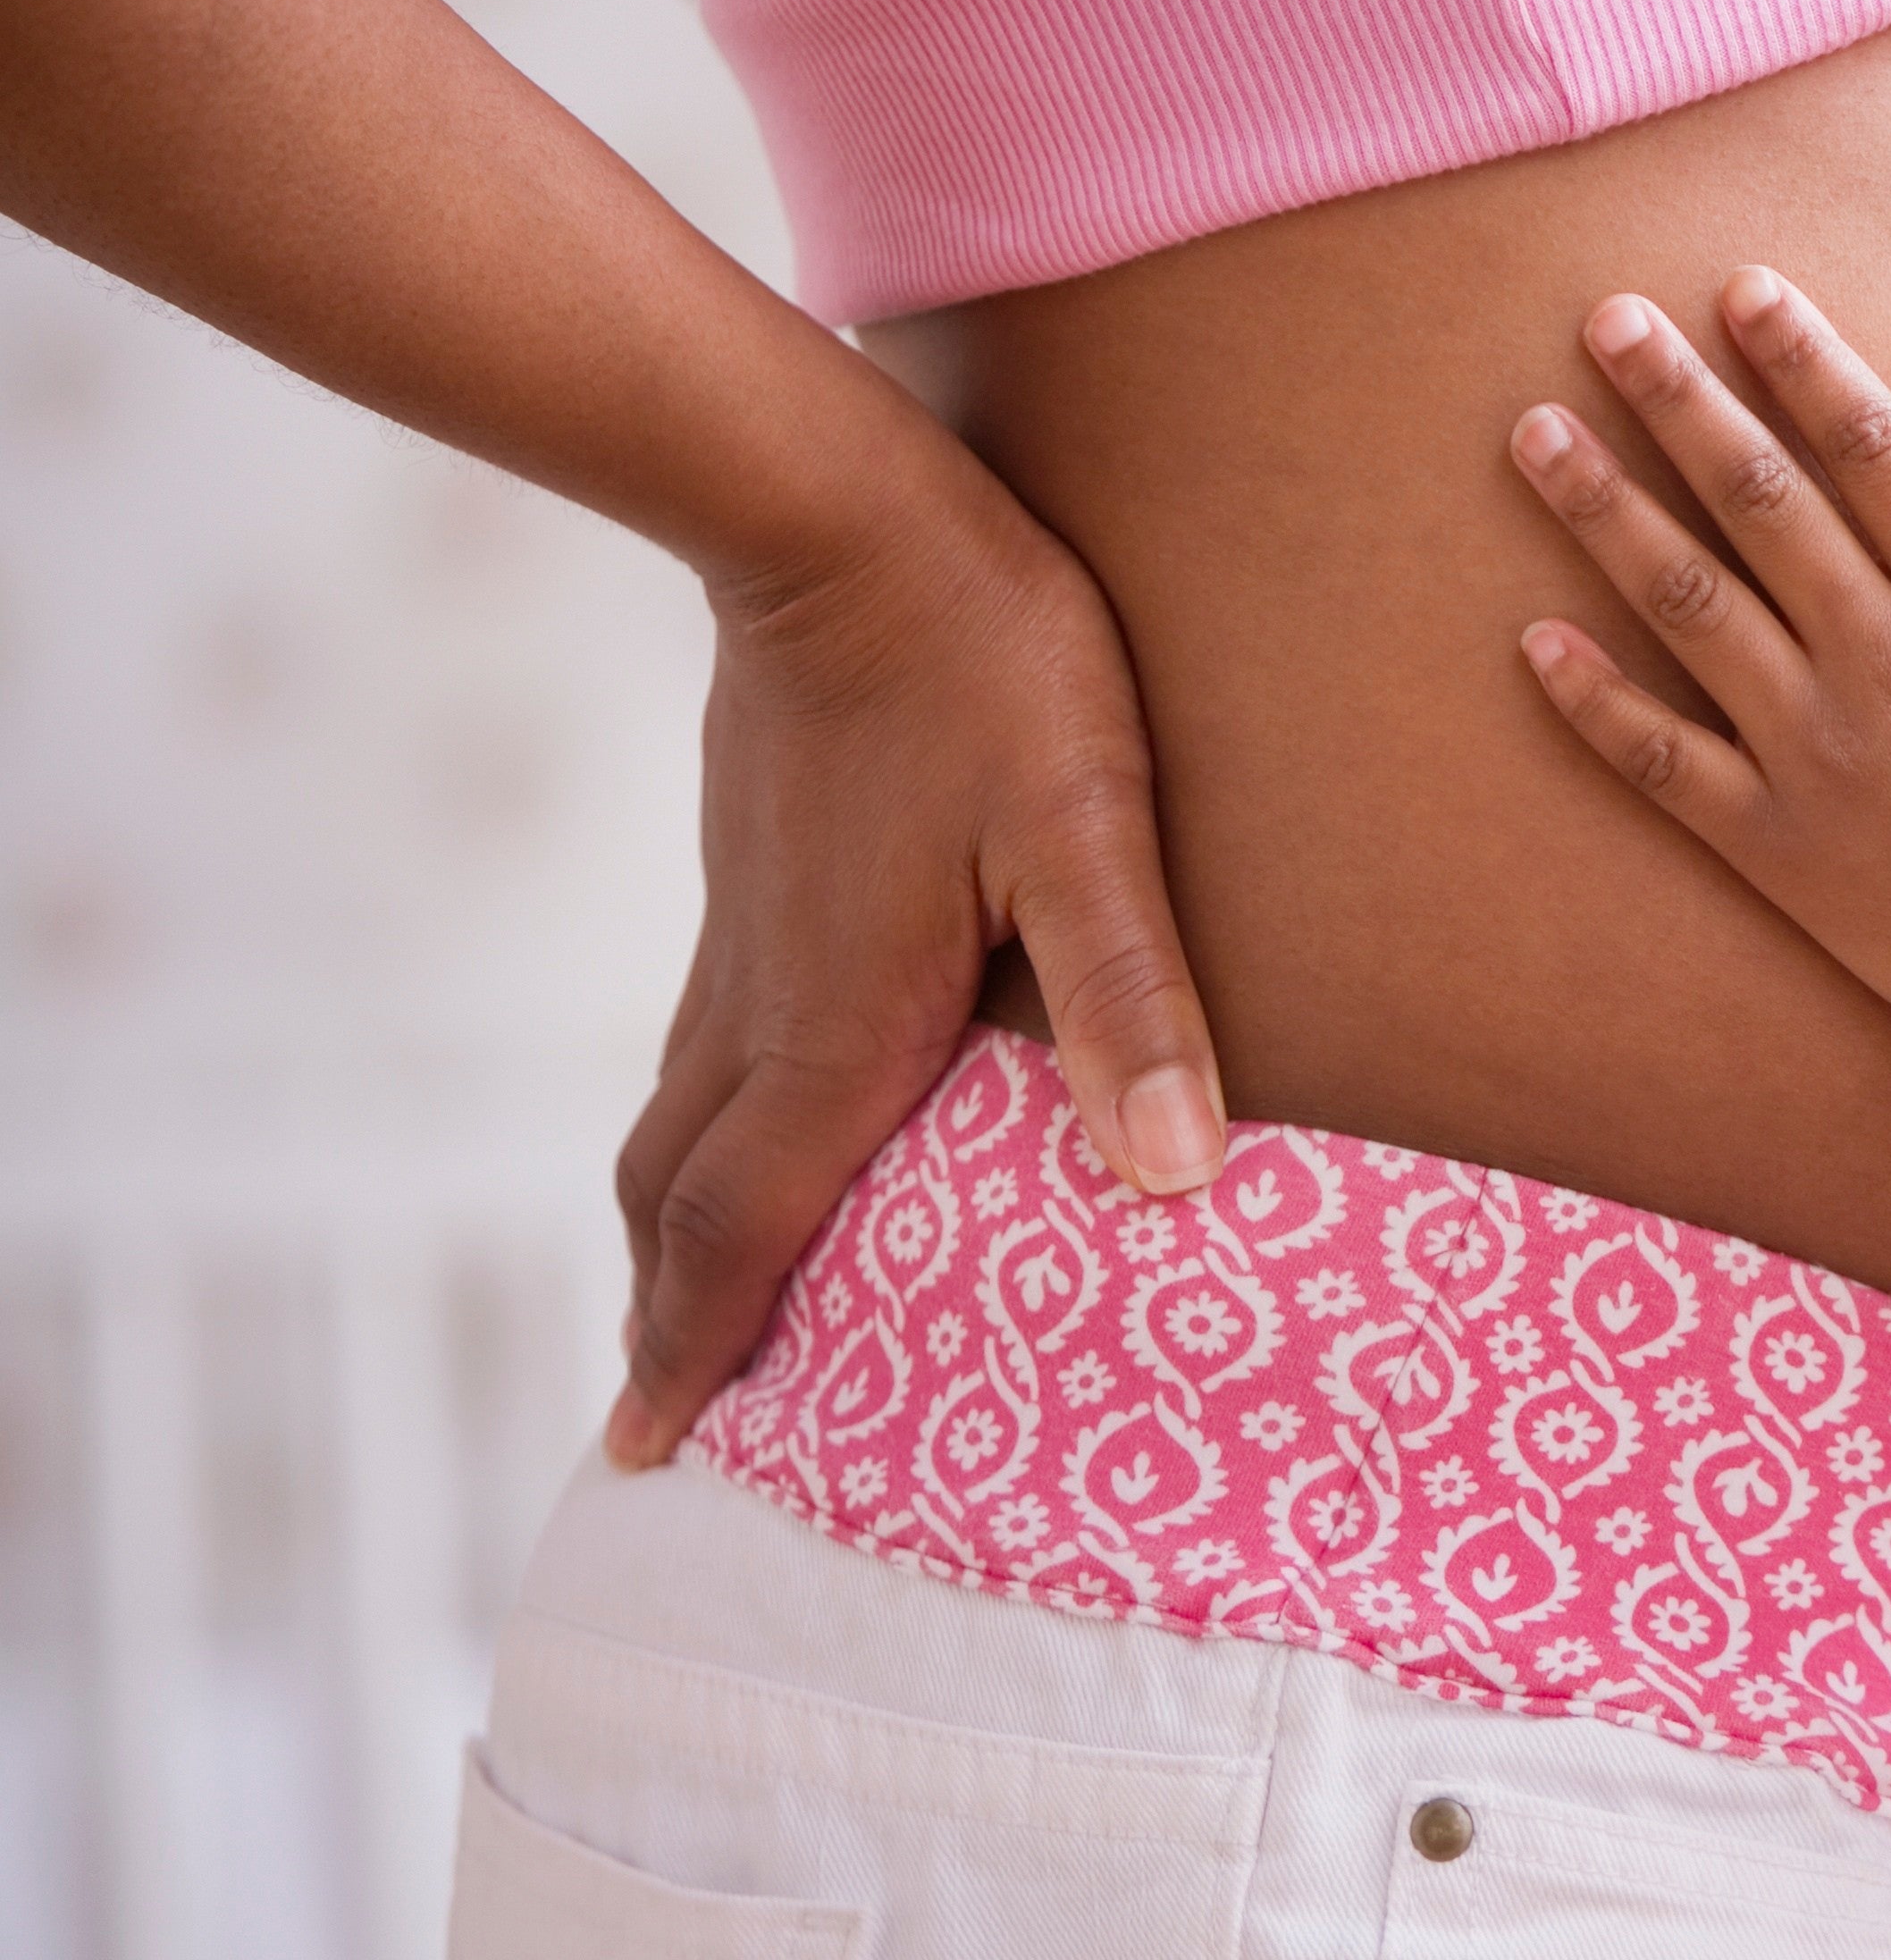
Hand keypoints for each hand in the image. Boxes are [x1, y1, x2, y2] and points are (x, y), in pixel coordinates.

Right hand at [607, 461, 1224, 1461]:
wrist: (831, 508)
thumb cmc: (981, 663)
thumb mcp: (1084, 825)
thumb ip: (1130, 998)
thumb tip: (1175, 1173)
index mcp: (832, 1026)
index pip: (738, 1227)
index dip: (695, 1347)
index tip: (645, 1452)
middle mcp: (762, 1003)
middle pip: (677, 1198)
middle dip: (667, 1315)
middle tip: (659, 1421)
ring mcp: (743, 938)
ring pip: (680, 1122)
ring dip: (676, 1227)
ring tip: (687, 1304)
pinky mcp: (753, 879)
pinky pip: (710, 1050)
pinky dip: (709, 1136)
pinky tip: (762, 1127)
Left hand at [1508, 268, 1890, 1077]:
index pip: (1875, 449)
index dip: (1807, 360)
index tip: (1744, 288)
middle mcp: (1883, 666)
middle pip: (1758, 502)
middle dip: (1678, 399)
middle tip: (1604, 318)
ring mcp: (1816, 757)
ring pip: (1688, 607)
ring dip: (1605, 513)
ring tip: (1534, 434)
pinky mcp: (1775, 848)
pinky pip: (1661, 763)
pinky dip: (1592, 702)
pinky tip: (1532, 640)